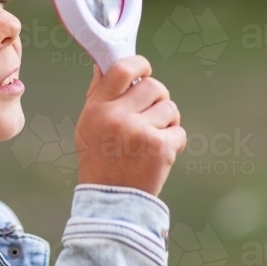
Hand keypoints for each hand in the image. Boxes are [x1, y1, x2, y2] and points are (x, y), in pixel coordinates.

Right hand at [75, 56, 185, 196]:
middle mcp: (117, 116)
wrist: (111, 201)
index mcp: (98, 107)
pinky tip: (159, 153)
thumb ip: (97, 94)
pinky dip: (174, 142)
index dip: (139, 64)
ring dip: (167, 122)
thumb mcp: (87, 125)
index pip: (121, 69)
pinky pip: (179, 132)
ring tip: (152, 138)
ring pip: (169, 108)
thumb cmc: (99, 160)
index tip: (145, 70)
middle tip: (152, 113)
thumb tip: (103, 66)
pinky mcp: (159, 147)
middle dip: (158, 97)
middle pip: (153, 86)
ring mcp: (139, 131)